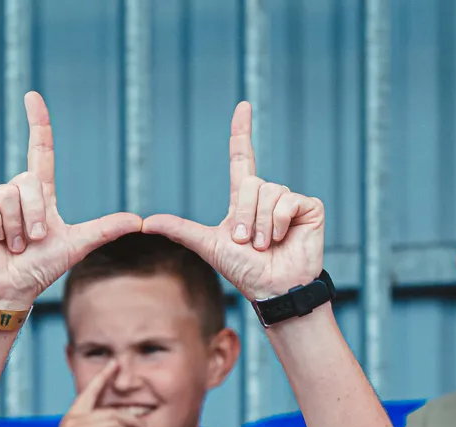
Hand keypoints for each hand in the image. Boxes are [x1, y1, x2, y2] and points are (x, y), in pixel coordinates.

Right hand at [0, 92, 142, 310]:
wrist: (10, 292)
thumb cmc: (40, 270)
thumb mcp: (76, 246)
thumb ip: (104, 230)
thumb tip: (139, 220)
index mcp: (39, 194)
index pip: (40, 151)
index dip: (38, 124)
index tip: (33, 97)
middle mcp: (14, 191)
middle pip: (28, 181)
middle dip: (35, 216)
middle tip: (33, 242)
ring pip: (7, 195)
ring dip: (15, 228)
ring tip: (13, 246)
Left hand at [143, 102, 324, 301]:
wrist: (273, 290)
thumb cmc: (244, 272)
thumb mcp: (208, 246)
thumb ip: (181, 230)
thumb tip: (145, 222)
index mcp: (244, 200)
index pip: (242, 157)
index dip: (241, 132)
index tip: (243, 106)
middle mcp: (267, 196)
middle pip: (252, 183)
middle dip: (245, 217)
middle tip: (246, 243)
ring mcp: (289, 201)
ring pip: (270, 193)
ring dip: (262, 225)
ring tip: (265, 246)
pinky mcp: (310, 208)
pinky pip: (289, 201)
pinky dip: (281, 222)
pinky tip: (283, 239)